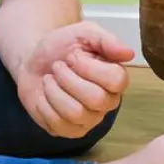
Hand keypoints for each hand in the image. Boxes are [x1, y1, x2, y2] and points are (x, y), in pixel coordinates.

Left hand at [17, 22, 132, 138]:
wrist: (34, 61)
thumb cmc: (62, 47)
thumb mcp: (82, 33)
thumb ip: (105, 39)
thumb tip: (129, 53)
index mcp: (115, 79)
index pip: (116, 80)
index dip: (89, 67)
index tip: (72, 56)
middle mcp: (106, 102)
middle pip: (95, 99)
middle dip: (68, 78)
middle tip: (57, 67)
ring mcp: (88, 120)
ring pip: (75, 112)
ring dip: (54, 90)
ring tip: (49, 79)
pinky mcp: (68, 130)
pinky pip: (57, 124)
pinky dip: (44, 104)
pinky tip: (44, 94)